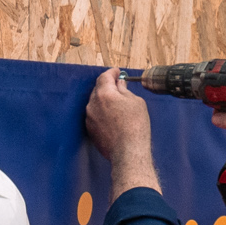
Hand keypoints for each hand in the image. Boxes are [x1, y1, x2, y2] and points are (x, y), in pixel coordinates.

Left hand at [85, 68, 160, 198]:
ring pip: (96, 103)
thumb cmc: (135, 126)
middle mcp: (92, 104)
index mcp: (104, 94)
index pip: (104, 77)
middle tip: (118, 86)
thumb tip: (119, 86)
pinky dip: (102, 112)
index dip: (112, 73)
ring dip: (105, 100)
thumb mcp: (135, 102)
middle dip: (108, 86)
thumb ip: (124, 91)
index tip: (117, 72)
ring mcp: (89, 118)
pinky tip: (113, 117)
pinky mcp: (90, 129)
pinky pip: (95, 115)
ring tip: (117, 104)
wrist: (127, 152)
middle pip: (98, 89)